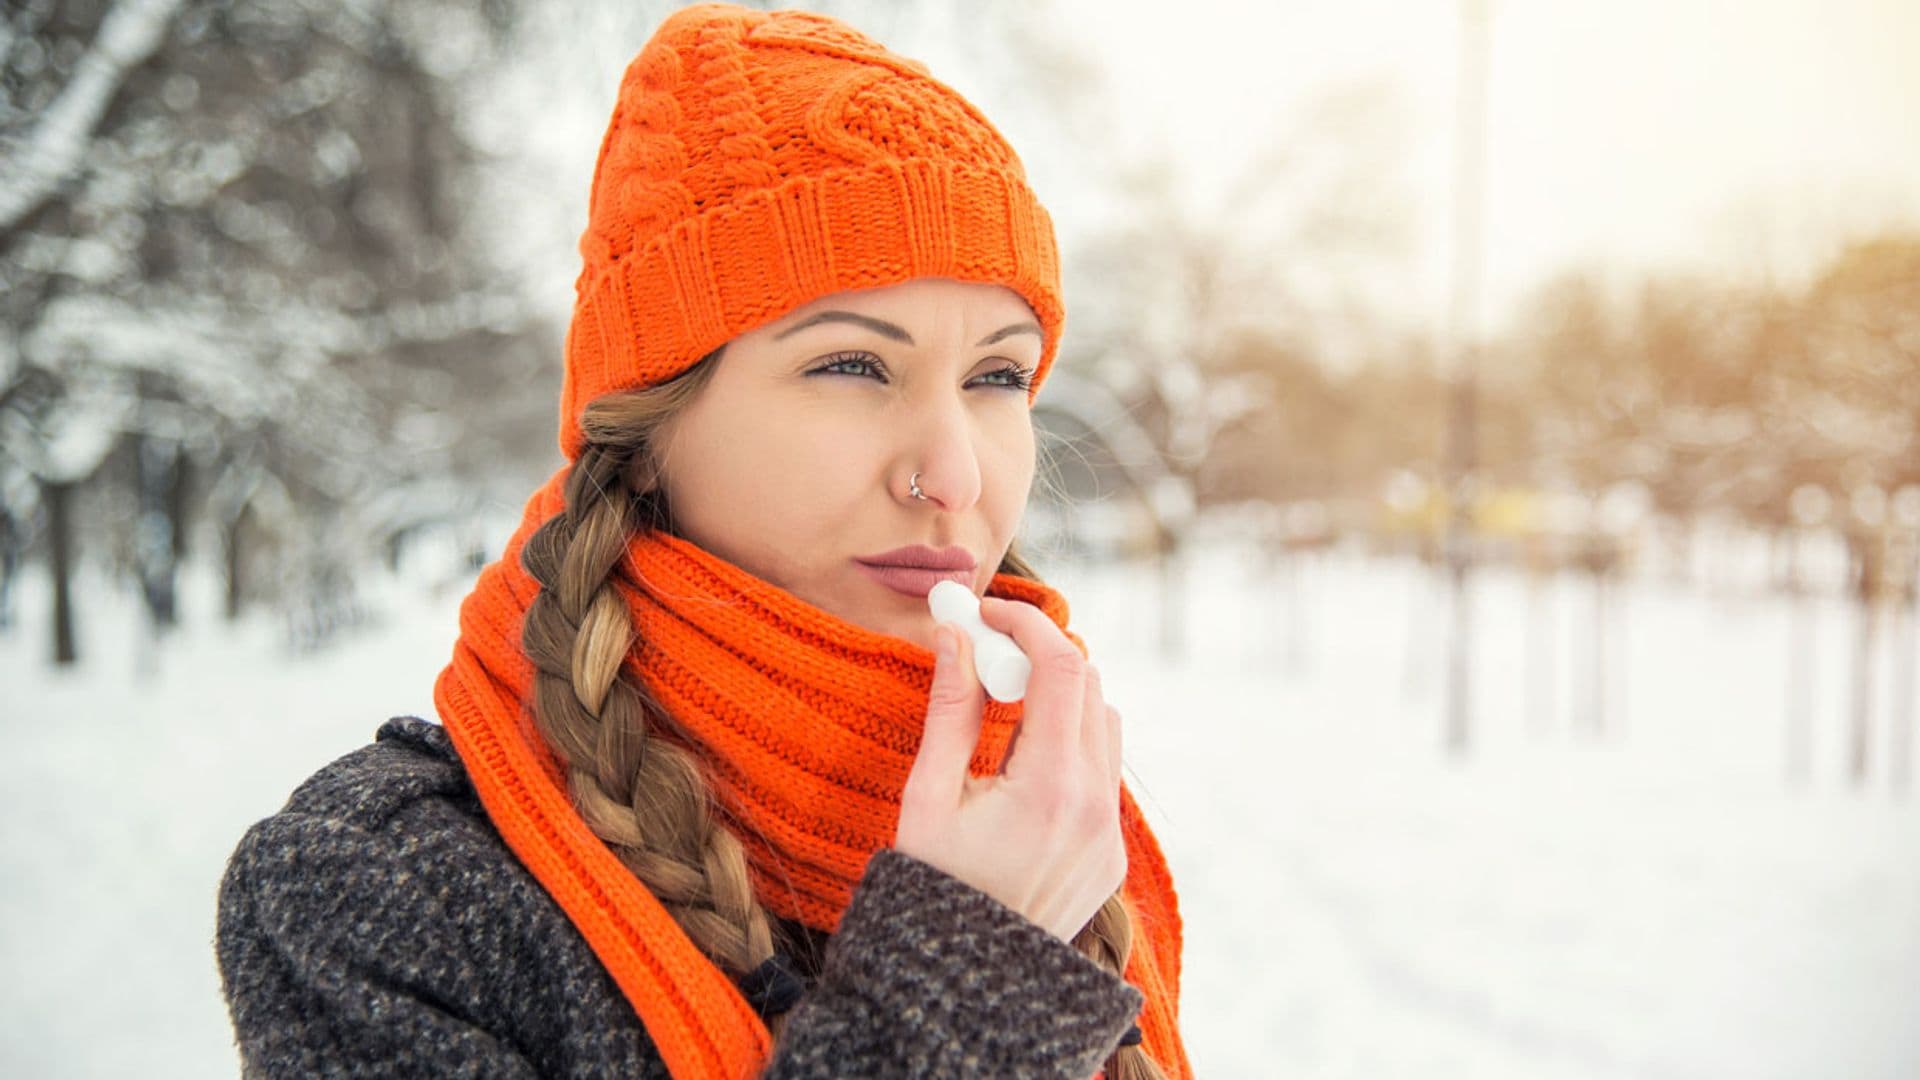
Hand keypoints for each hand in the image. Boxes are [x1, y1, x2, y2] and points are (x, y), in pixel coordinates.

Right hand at [894, 595, 1126, 943]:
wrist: (963, 988)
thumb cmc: (930, 891)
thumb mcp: (928, 797)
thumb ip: (949, 709)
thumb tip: (954, 633)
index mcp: (1049, 788)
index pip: (1060, 668)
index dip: (1025, 625)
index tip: (986, 612)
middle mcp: (1094, 807)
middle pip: (1090, 687)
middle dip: (1041, 656)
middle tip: (986, 654)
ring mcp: (1109, 835)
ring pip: (1105, 727)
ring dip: (1060, 700)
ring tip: (1001, 709)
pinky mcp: (1110, 855)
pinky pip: (1104, 776)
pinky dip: (1070, 747)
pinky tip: (1019, 765)